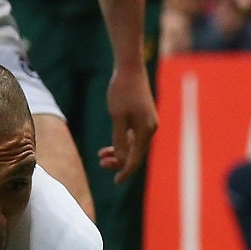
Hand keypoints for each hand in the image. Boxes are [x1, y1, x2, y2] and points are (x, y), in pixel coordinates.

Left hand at [100, 60, 157, 182]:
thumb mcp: (117, 117)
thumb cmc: (122, 91)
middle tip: (101, 162)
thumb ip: (119, 140)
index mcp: (146, 130)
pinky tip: (109, 146)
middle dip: (119, 161)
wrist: (130, 68)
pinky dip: (122, 142)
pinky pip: (133, 136)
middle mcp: (150, 129)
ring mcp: (147, 123)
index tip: (115, 181)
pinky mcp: (142, 117)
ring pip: (133, 146)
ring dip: (118, 152)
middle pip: (135, 153)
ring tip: (101, 155)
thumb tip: (121, 160)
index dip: (125, 171)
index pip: (135, 158)